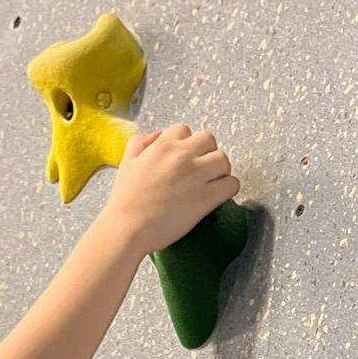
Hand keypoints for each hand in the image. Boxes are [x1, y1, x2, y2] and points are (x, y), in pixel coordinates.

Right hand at [98, 124, 239, 256]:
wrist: (128, 227)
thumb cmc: (125, 201)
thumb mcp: (127, 162)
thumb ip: (140, 143)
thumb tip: (156, 135)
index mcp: (163, 145)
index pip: (185, 131)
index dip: (187, 144)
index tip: (185, 157)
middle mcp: (182, 155)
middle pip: (209, 140)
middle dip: (207, 152)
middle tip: (202, 169)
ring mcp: (197, 175)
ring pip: (223, 160)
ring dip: (220, 169)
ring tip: (212, 182)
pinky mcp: (207, 197)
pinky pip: (231, 184)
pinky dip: (228, 188)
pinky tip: (219, 196)